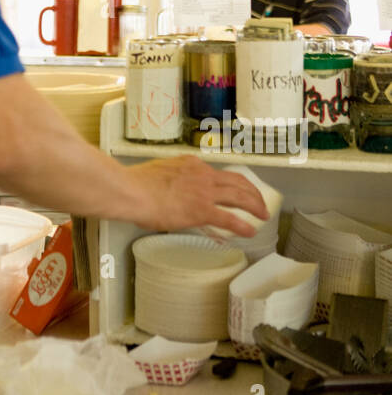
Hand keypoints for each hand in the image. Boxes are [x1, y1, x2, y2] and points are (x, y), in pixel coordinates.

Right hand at [124, 155, 269, 235]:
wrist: (131, 190)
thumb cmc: (136, 184)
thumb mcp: (159, 174)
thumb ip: (171, 181)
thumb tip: (169, 193)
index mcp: (191, 164)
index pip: (218, 172)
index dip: (233, 182)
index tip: (238, 190)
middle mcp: (202, 174)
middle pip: (237, 181)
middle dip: (252, 193)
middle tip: (259, 203)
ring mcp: (203, 192)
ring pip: (239, 197)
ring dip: (255, 206)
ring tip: (263, 215)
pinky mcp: (201, 210)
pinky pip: (230, 218)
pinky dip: (244, 225)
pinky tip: (251, 230)